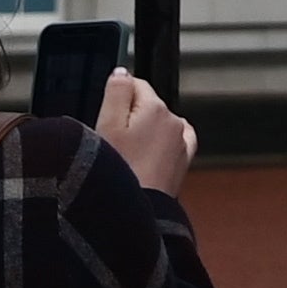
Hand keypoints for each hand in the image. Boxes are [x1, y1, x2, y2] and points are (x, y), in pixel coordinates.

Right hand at [94, 68, 196, 199]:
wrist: (137, 216)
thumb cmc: (119, 173)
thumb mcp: (106, 126)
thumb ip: (116, 91)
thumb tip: (123, 71)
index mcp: (156, 108)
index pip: (134, 84)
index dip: (114, 98)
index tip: (104, 119)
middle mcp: (175, 122)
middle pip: (145, 105)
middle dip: (128, 118)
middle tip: (112, 144)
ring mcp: (181, 143)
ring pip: (156, 125)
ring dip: (142, 134)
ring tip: (125, 157)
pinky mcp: (182, 162)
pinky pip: (169, 143)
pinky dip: (156, 147)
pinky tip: (144, 159)